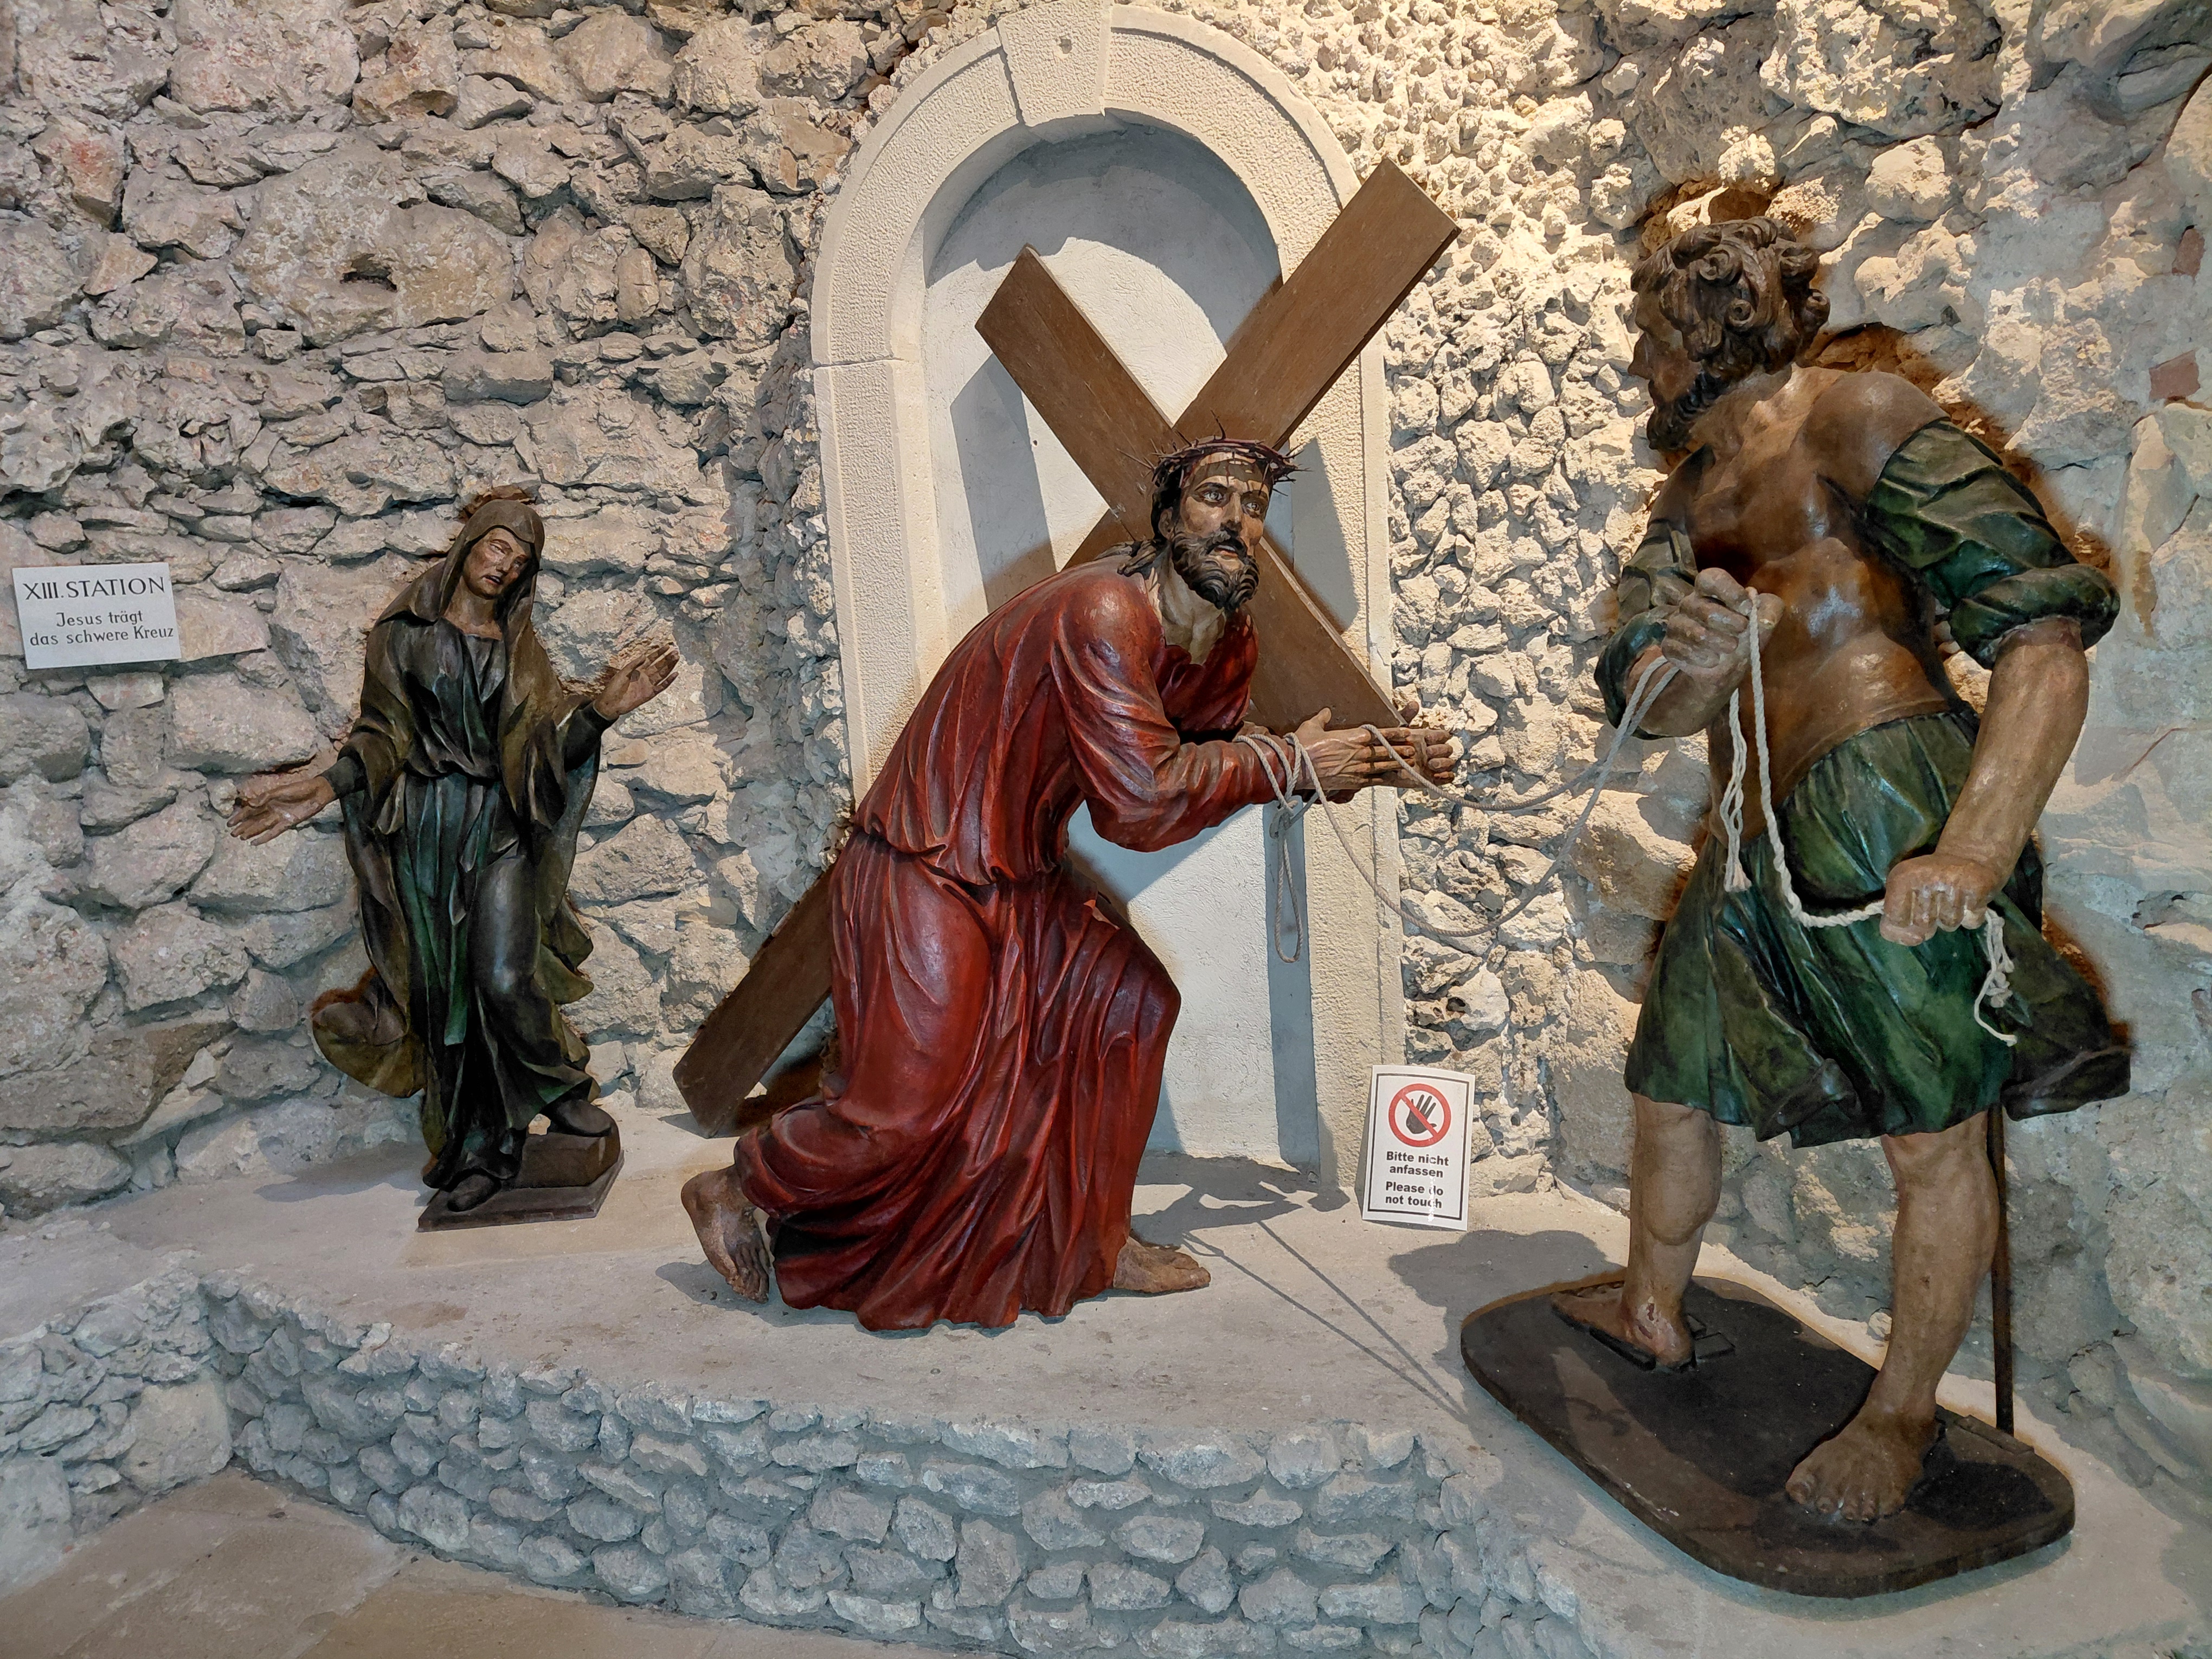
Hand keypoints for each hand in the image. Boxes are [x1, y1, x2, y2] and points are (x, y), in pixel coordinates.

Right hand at [228, 772, 336, 843]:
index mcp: (267, 800)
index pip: (250, 810)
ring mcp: (279, 817)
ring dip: (251, 832)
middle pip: (254, 820)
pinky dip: (265, 837)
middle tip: (232, 834)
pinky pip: (274, 832)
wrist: (316, 792)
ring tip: (240, 838)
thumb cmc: (298, 788)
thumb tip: (250, 804)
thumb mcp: (280, 791)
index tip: (230, 823)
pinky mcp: (288, 823)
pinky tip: (256, 842)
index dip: (240, 816)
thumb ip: (265, 797)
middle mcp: (271, 810)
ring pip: (261, 826)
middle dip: (243, 826)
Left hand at [592, 638, 679, 720]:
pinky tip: (675, 674)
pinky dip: (669, 681)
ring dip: (669, 666)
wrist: (612, 702)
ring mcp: (648, 684)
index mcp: (638, 670)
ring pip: (662, 674)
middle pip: (659, 665)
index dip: (659, 653)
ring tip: (676, 659)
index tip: (667, 647)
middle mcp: (645, 676)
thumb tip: (644, 655)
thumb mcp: (623, 672)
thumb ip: (634, 664)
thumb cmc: (614, 687)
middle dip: (667, 659)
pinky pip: (662, 686)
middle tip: (675, 652)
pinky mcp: (650, 693)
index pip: (651, 659)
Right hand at [1291, 708, 1457, 794]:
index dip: (1396, 733)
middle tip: (1413, 749)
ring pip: (1384, 765)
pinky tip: (1392, 779)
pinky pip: (1373, 780)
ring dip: (1398, 763)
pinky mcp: (1353, 781)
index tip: (1407, 732)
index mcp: (1354, 736)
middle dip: (1401, 749)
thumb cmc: (1304, 746)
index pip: (1381, 733)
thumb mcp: (1312, 726)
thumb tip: (1326, 712)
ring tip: (1409, 763)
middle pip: (1387, 750)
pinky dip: (1384, 778)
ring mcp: (1359, 768)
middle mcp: (1360, 751)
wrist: (1298, 767)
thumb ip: (1322, 718)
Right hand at [1660, 567, 1781, 694]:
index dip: (1730, 592)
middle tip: (1742, 631)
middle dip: (1729, 623)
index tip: (1747, 608)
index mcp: (1710, 591)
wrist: (1726, 669)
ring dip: (1718, 643)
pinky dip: (1702, 658)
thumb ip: (1771, 611)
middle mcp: (1689, 603)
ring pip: (1695, 633)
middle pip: (1704, 609)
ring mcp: (1676, 624)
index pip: (1711, 579)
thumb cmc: (1743, 638)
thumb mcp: (1764, 621)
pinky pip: (1682, 651)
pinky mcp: (1669, 645)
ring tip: (1730, 648)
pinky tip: (1712, 660)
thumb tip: (1762, 618)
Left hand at [1881, 852, 2001, 945]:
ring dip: (1950, 918)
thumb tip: (1914, 938)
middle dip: (1928, 923)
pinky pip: (1971, 922)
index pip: (1894, 921)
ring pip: (1948, 925)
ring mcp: (1953, 884)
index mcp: (1902, 878)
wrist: (1967, 856)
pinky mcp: (1977, 888)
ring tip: (1952, 898)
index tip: (1911, 924)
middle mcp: (1926, 879)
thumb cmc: (1929, 879)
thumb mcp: (1903, 889)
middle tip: (1934, 903)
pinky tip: (1968, 899)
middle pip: (1923, 927)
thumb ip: (1896, 916)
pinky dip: (1971, 916)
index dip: (1902, 931)